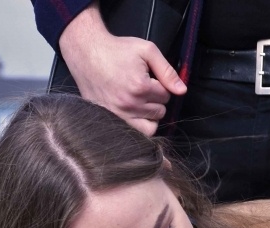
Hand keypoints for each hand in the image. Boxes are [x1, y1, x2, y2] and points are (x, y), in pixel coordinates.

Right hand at [59, 6, 186, 134]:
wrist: (87, 53)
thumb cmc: (116, 50)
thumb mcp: (146, 50)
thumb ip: (167, 70)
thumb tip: (182, 90)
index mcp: (140, 86)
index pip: (166, 96)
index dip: (161, 86)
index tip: (151, 79)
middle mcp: (130, 104)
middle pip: (160, 112)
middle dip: (156, 101)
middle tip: (144, 88)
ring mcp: (119, 115)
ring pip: (150, 127)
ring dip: (149, 115)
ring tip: (140, 101)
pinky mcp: (111, 120)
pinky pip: (135, 134)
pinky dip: (139, 125)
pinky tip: (135, 113)